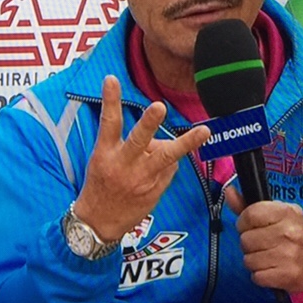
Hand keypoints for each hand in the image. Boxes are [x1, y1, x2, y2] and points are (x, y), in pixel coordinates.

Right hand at [74, 76, 210, 241]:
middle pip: (138, 139)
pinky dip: (168, 164)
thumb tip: (155, 138)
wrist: (98, 222)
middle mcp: (123, 165)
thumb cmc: (99, 186)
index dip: (110, 100)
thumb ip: (124, 146)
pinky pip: (169, 171)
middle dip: (149, 123)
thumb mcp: (100, 161)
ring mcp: (141, 179)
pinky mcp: (154, 191)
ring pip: (166, 158)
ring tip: (204, 131)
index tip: (111, 80)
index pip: (108, 122)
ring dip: (186, 143)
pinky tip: (160, 167)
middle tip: (158, 107)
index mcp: (105, 154)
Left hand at [229, 190, 302, 293]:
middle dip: (250, 244)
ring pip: (248, 259)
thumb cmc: (293, 237)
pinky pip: (256, 276)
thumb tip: (229, 191)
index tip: (253, 227)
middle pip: (245, 239)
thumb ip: (248, 205)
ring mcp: (290, 255)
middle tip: (265, 245)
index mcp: (286, 212)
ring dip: (254, 261)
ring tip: (269, 257)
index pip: (249, 215)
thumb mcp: (276, 216)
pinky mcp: (288, 275)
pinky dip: (260, 275)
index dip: (244, 223)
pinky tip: (272, 269)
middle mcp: (289, 232)